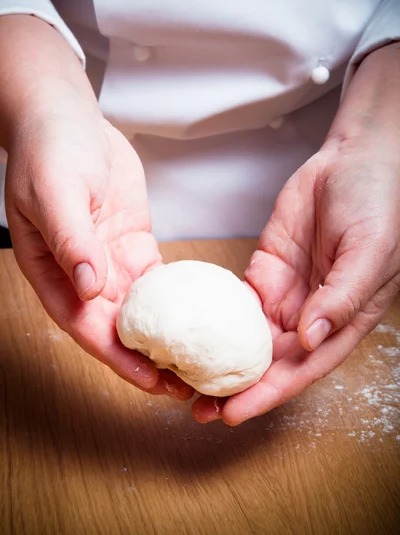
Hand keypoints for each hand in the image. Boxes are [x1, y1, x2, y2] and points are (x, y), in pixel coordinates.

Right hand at [1, 15, 191, 399]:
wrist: (68, 118)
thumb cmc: (50, 150)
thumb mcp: (57, 193)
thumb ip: (72, 241)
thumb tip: (91, 288)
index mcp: (55, 272)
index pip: (86, 326)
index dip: (117, 358)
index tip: (151, 381)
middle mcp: (83, 275)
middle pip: (117, 329)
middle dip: (149, 360)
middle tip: (187, 386)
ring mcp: (110, 261)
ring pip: (141, 312)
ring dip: (166, 339)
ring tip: (199, 362)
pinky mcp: (133, 245)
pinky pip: (158, 281)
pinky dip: (177, 301)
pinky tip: (200, 317)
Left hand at [193, 42, 399, 423]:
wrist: (353, 159)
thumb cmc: (376, 202)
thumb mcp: (368, 249)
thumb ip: (341, 296)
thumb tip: (310, 338)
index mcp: (343, 319)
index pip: (304, 367)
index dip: (270, 393)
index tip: (233, 413)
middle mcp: (312, 314)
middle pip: (272, 361)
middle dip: (237, 388)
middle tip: (197, 408)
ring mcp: (287, 292)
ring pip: (250, 337)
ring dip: (221, 360)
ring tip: (186, 379)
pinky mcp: (266, 270)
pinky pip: (238, 301)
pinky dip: (216, 319)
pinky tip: (191, 333)